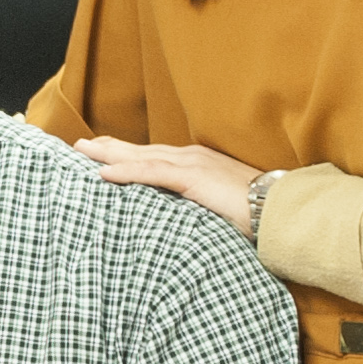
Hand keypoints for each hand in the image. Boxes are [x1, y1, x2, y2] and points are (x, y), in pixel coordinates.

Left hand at [72, 138, 264, 231]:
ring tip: (81, 150)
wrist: (283, 209)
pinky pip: (152, 173)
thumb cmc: (258, 213)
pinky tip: (103, 172)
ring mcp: (193, 165)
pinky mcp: (194, 178)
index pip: (155, 156)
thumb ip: (198, 206)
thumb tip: (180, 220)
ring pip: (141, 156)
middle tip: (79, 144)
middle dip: (109, 147)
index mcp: (198, 164)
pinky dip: (126, 171)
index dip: (127, 153)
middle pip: (141, 150)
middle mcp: (192, 157)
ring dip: (108, 153)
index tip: (102, 151)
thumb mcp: (220, 206)